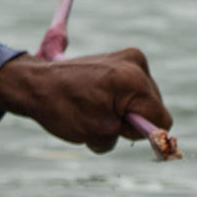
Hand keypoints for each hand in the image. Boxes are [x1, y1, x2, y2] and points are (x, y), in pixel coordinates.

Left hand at [0, 49, 171, 152]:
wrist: (35, 84)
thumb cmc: (63, 109)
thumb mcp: (100, 132)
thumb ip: (134, 134)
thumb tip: (161, 138)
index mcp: (133, 80)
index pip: (161, 119)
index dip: (144, 134)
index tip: (118, 131)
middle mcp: (136, 63)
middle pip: (154, 108)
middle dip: (132, 121)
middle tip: (100, 120)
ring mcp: (129, 58)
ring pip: (143, 102)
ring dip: (123, 113)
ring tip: (95, 110)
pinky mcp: (121, 59)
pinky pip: (132, 91)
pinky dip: (118, 102)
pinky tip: (95, 100)